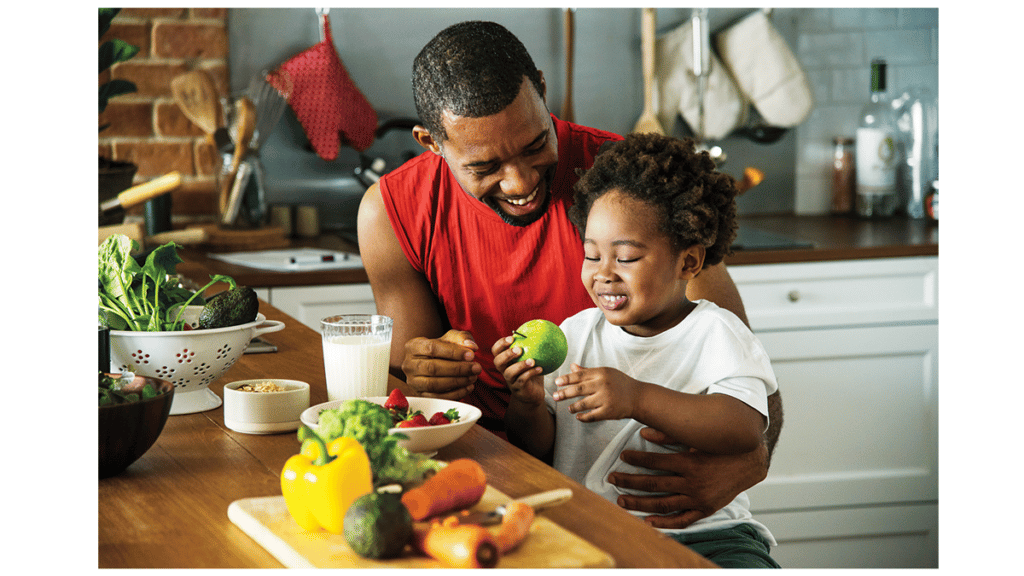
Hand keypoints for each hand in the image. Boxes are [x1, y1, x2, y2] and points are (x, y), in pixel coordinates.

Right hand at [401, 330, 481, 399]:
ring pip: (434, 384)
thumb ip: (462, 338)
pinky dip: (455, 394)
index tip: (471, 355)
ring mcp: (413, 381)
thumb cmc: (442, 348)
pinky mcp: (420, 395)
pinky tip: (468, 387)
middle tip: (476, 368)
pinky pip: (437, 397)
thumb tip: (472, 346)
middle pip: (433, 368)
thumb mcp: (451, 338)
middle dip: (458, 369)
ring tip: (473, 377)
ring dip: (457, 382)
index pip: (432, 348)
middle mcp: (409, 364)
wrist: (432, 362)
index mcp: (413, 346)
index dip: (453, 352)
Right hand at [492, 335, 545, 405]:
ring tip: (532, 361)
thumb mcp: (531, 359)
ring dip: (520, 365)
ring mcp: (510, 381)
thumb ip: (531, 348)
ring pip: (509, 372)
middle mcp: (505, 370)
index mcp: (505, 361)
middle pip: (498, 362)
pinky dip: (531, 373)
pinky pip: (522, 380)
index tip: (511, 338)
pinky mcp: (518, 389)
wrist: (533, 394)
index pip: (496, 351)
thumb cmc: (531, 374)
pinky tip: (540, 369)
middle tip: (519, 349)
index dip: (500, 344)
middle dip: (506, 354)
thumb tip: (541, 331)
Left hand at [552, 364, 638, 421]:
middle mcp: (603, 385)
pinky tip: (578, 417)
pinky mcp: (609, 411)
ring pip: (583, 404)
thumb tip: (572, 366)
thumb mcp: (606, 373)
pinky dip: (583, 417)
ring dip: (573, 407)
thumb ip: (588, 371)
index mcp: (601, 373)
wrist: (638, 397)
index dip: (566, 379)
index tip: (556, 382)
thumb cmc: (620, 383)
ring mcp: (606, 399)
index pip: (580, 375)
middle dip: (564, 393)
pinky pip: (592, 416)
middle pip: (578, 389)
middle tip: (554, 396)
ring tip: (569, 408)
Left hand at [607, 427, 768, 528]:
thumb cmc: (721, 447)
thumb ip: (670, 434)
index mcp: (690, 463)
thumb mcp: (697, 437)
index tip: (622, 456)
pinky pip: (682, 520)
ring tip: (620, 500)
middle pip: (653, 484)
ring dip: (639, 503)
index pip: (655, 462)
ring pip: (662, 504)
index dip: (636, 459)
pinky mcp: (705, 509)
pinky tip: (647, 521)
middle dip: (629, 482)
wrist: (750, 462)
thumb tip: (644, 431)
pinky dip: (665, 523)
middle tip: (612, 479)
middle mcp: (692, 483)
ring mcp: (698, 499)